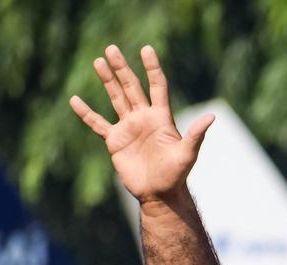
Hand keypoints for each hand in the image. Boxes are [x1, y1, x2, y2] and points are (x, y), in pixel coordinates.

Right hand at [70, 45, 212, 205]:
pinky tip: (74, 101)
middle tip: (111, 48)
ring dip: (107, 81)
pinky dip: (86, 113)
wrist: (159, 194)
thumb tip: (211, 117)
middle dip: (122, 68)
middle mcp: (143, 118)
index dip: (152, 68)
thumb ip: (196, 134)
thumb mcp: (187, 154)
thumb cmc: (176, 174)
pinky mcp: (115, 141)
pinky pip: (97, 124)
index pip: (157, 86)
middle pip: (131, 87)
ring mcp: (128, 128)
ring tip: (99, 61)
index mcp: (161, 118)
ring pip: (116, 99)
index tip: (146, 49)